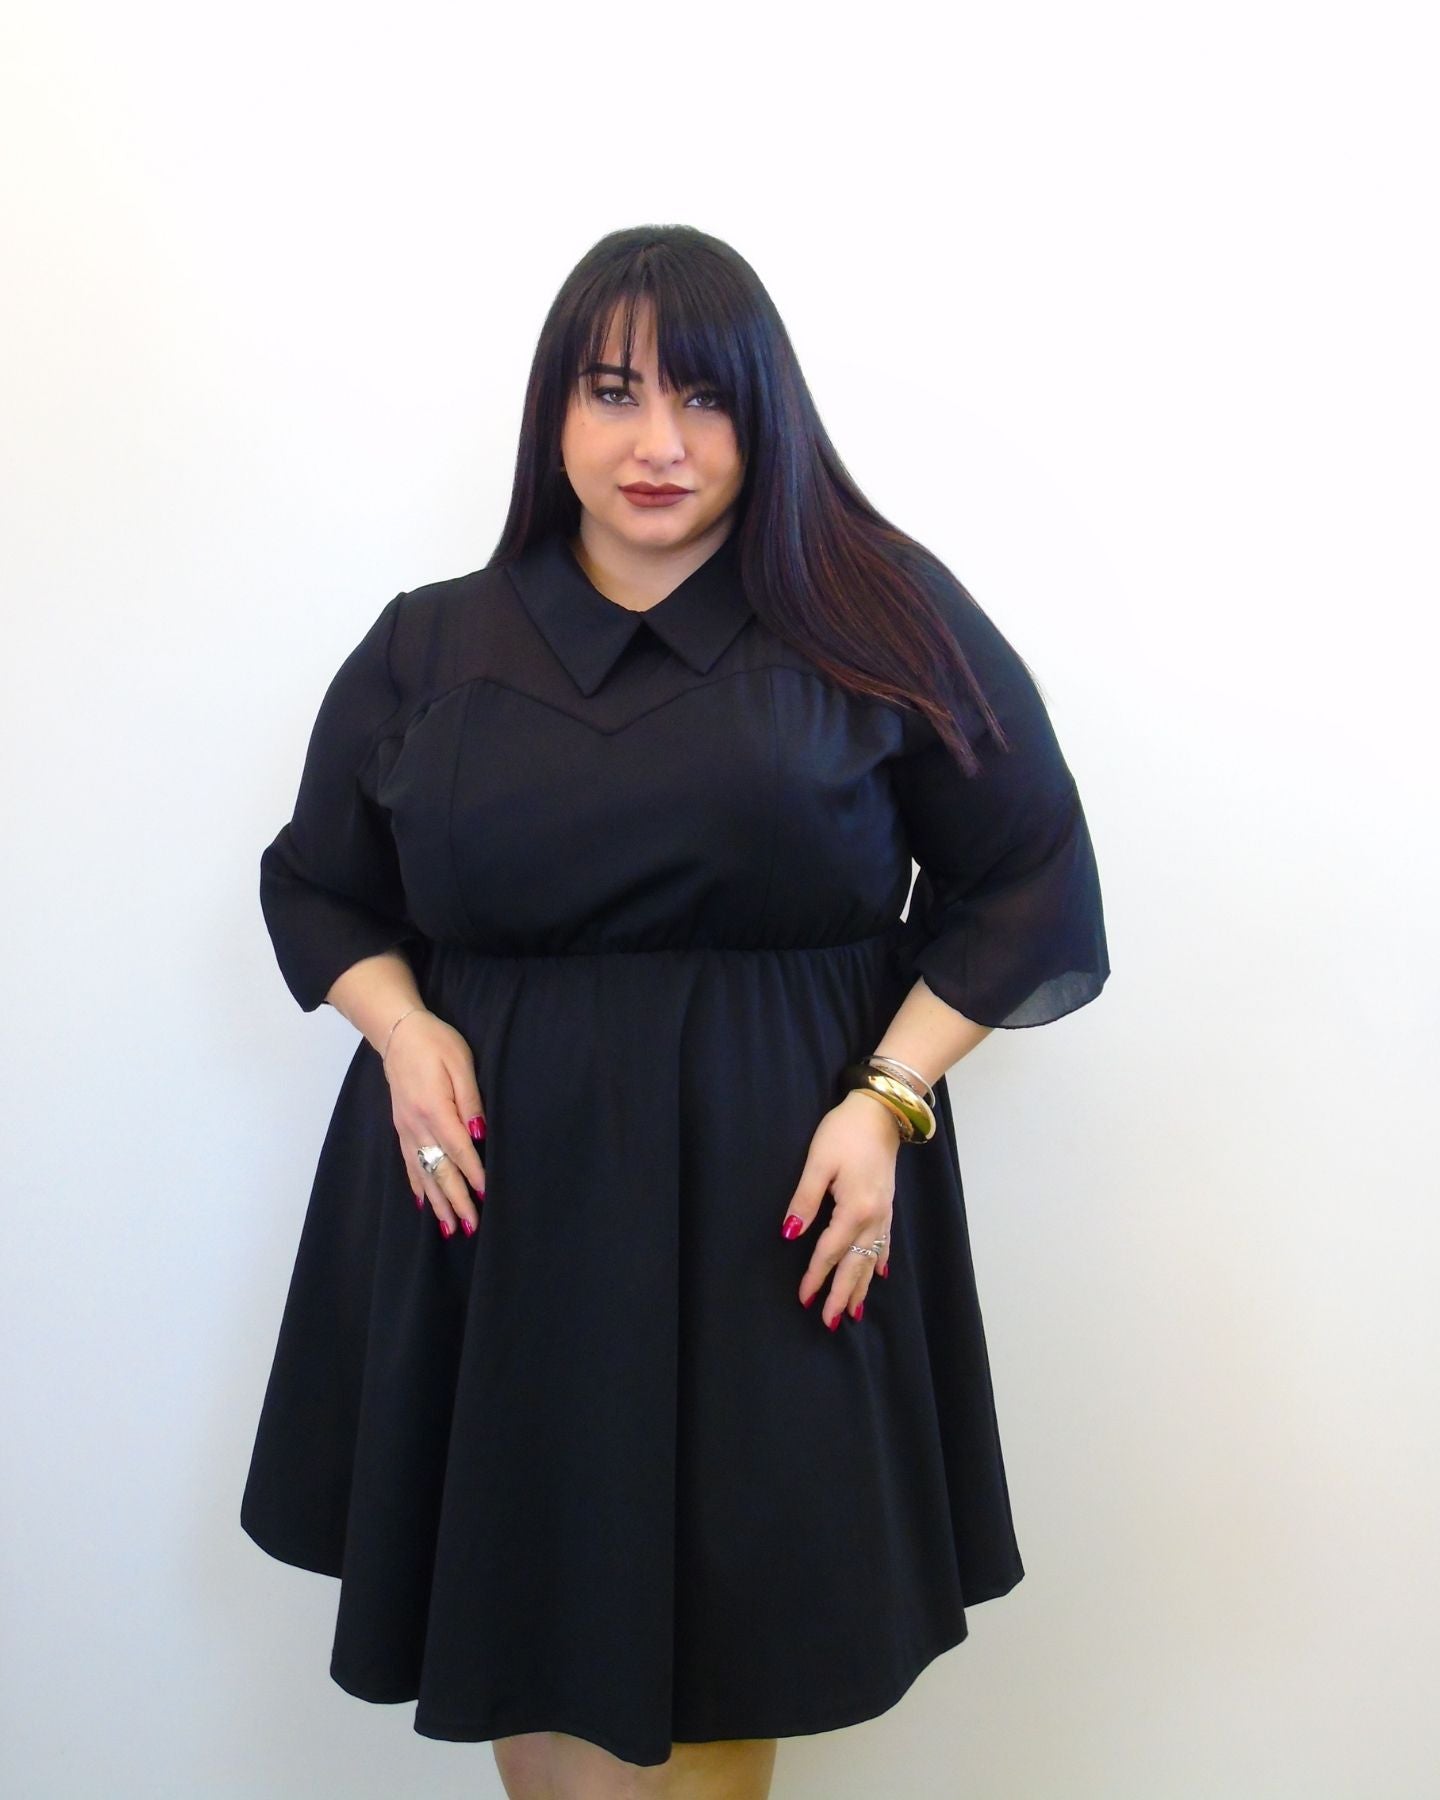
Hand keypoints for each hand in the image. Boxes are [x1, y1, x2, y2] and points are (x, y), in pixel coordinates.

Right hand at [381, 1009, 486, 1237]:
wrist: (398, 1032)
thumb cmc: (435, 1042)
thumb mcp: (460, 1062)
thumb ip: (470, 1099)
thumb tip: (479, 1133)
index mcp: (434, 1108)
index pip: (459, 1149)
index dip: (472, 1174)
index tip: (485, 1196)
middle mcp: (417, 1125)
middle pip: (439, 1169)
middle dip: (455, 1199)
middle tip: (470, 1226)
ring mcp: (405, 1128)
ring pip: (422, 1172)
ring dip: (437, 1201)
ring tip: (449, 1228)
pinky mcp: (400, 1127)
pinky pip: (408, 1162)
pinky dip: (417, 1185)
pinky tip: (423, 1203)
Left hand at [782, 1090, 899, 1327]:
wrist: (881, 1111)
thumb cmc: (844, 1132)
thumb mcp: (817, 1163)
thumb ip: (804, 1201)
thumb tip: (790, 1235)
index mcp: (855, 1209)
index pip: (830, 1251)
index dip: (815, 1275)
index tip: (803, 1298)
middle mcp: (874, 1217)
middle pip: (855, 1264)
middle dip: (842, 1294)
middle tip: (829, 1322)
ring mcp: (884, 1212)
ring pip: (871, 1258)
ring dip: (861, 1285)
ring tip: (854, 1311)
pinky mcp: (887, 1204)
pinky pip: (885, 1243)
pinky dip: (879, 1262)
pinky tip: (879, 1274)